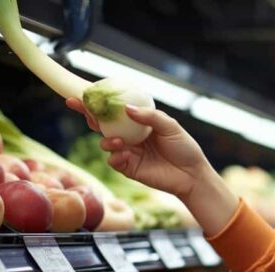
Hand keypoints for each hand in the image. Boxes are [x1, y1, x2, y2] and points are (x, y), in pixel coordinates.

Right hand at [65, 98, 211, 199]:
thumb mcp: (170, 126)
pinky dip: (114, 157)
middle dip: (89, 116)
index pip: (115, 110)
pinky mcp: (129, 168)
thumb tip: (126, 108)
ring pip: (105, 142)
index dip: (98, 103)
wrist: (192, 174)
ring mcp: (128, 152)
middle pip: (103, 124)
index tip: (82, 94)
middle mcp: (130, 136)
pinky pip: (113, 161)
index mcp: (138, 123)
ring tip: (118, 141)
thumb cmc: (184, 148)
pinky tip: (123, 155)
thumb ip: (150, 117)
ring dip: (106, 139)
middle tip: (83, 109)